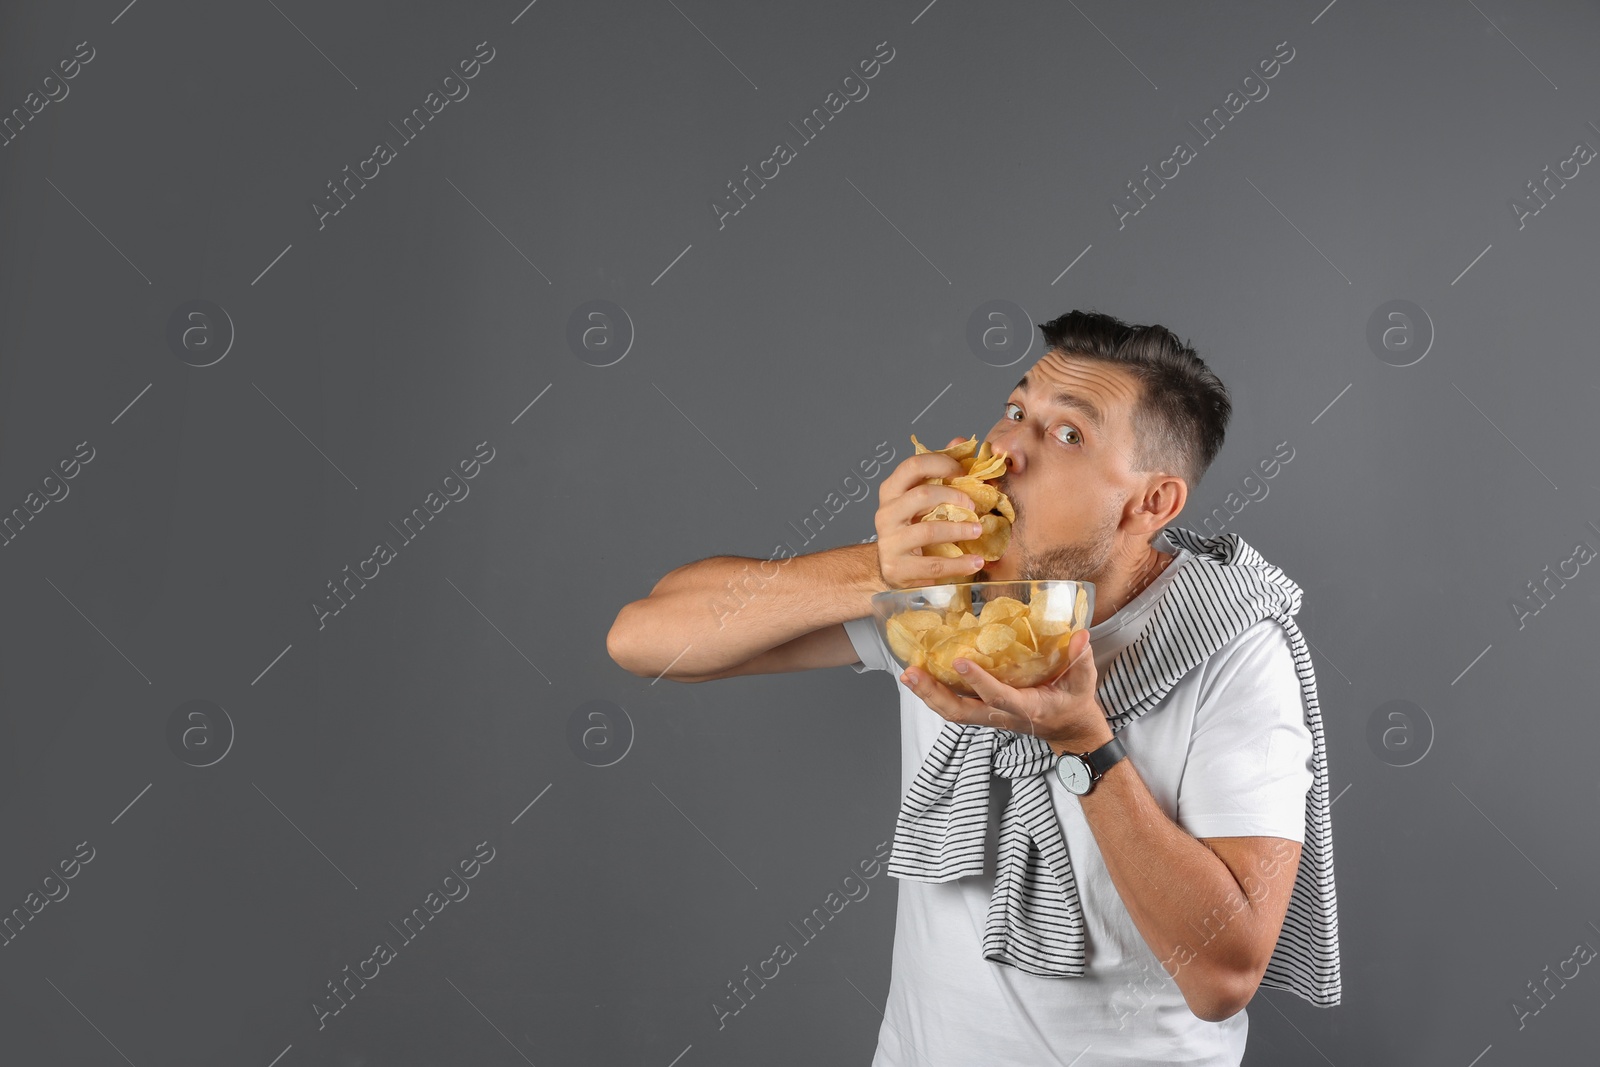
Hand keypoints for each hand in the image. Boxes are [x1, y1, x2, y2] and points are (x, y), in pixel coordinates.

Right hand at [874, 436, 989, 589]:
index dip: (942, 464)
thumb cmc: (912, 526)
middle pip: (922, 494)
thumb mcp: (922, 497)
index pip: (914, 465)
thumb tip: (960, 441)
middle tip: (974, 504)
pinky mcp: (898, 568)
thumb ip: (939, 470)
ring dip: (960, 530)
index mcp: (891, 490)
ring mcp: (890, 541)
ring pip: (928, 530)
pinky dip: (959, 564)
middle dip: (954, 497)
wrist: (892, 566)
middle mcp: (886, 513)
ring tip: (978, 530)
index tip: (964, 472)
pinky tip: (976, 561)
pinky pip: (934, 565)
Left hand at [898, 628, 1114, 753]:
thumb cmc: (1074, 703)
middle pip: (960, 712)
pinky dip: (934, 694)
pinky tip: (920, 676)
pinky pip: (954, 707)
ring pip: (952, 712)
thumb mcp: (1083, 682)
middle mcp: (1002, 716)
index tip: (960, 662)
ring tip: (907, 675)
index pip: (999, 697)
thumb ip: (1080, 659)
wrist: (1069, 731)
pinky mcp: (983, 712)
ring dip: (928, 695)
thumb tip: (1079, 635)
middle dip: (934, 694)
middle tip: (911, 674)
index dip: (979, 683)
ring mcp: (990, 717)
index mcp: (1027, 708)